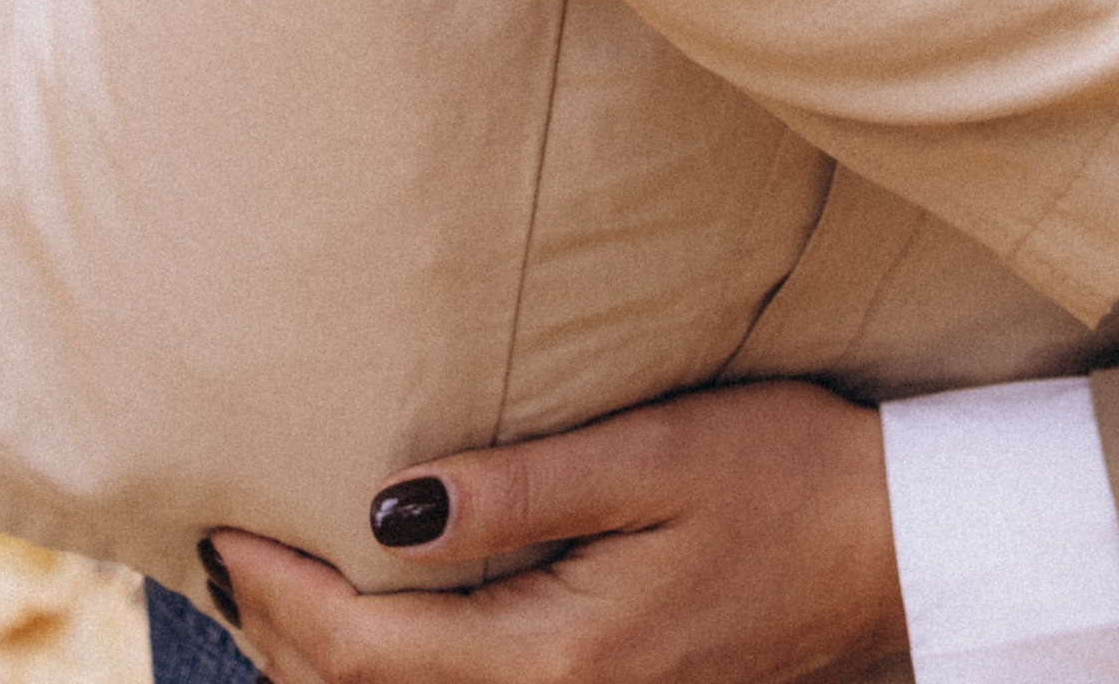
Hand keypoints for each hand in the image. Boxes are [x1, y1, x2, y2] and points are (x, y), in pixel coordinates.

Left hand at [206, 383, 901, 683]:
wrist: (900, 556)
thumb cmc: (792, 480)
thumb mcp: (660, 457)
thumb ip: (523, 488)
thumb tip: (388, 505)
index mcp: (554, 659)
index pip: (362, 649)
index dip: (276, 590)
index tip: (219, 523)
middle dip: (277, 630)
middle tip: (222, 546)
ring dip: (324, 663)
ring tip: (273, 585)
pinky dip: (394, 677)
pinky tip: (379, 627)